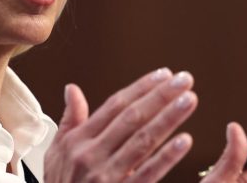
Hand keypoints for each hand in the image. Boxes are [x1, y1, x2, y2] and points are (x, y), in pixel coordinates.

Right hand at [44, 68, 198, 181]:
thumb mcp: (57, 153)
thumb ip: (70, 121)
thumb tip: (72, 89)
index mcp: (79, 141)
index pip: (115, 106)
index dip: (141, 88)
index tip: (164, 75)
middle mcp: (91, 155)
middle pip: (131, 118)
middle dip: (160, 96)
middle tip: (184, 80)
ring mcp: (106, 176)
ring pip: (142, 140)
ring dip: (169, 118)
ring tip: (189, 100)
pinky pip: (147, 174)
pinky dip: (166, 157)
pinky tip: (184, 141)